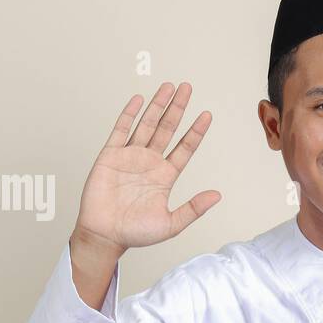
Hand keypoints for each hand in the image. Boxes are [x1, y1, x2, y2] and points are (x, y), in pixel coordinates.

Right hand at [75, 81, 220, 256]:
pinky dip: (130, 114)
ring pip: (147, 124)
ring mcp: (130, 156)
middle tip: (188, 88)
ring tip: (169, 87)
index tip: (206, 115)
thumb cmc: (135, 233)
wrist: (105, 235)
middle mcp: (149, 162)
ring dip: (158, 105)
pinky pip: (121, 129)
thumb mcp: (171, 224)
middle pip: (168, 129)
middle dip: (178, 108)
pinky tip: (139, 99)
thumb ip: (194, 208)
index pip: (185, 148)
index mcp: (165, 176)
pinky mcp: (110, 155)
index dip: (195, 131)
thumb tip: (217, 195)